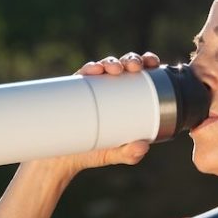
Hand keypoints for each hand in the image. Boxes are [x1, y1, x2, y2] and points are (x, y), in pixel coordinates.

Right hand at [32, 52, 163, 176]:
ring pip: (103, 66)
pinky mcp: (74, 92)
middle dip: (131, 60)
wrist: (64, 158)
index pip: (140, 72)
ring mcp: (91, 88)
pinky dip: (88, 69)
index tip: (153, 62)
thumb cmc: (95, 151)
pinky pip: (81, 75)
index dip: (147, 61)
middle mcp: (109, 87)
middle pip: (124, 65)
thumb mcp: (116, 154)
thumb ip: (130, 154)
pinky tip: (94, 70)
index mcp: (125, 95)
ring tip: (114, 69)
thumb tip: (143, 147)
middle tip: (134, 68)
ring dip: (111, 62)